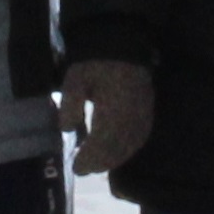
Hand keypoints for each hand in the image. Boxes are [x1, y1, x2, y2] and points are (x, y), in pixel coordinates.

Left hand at [57, 56, 155, 174]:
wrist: (122, 45)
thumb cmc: (95, 63)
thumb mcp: (75, 79)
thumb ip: (70, 104)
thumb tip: (66, 129)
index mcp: (113, 107)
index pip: (102, 142)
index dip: (89, 158)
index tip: (75, 166)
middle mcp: (131, 115)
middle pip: (117, 148)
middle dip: (99, 162)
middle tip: (82, 169)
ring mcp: (143, 115)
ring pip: (129, 146)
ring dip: (112, 159)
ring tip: (95, 165)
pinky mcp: (148, 113)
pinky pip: (140, 138)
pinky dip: (126, 150)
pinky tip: (115, 154)